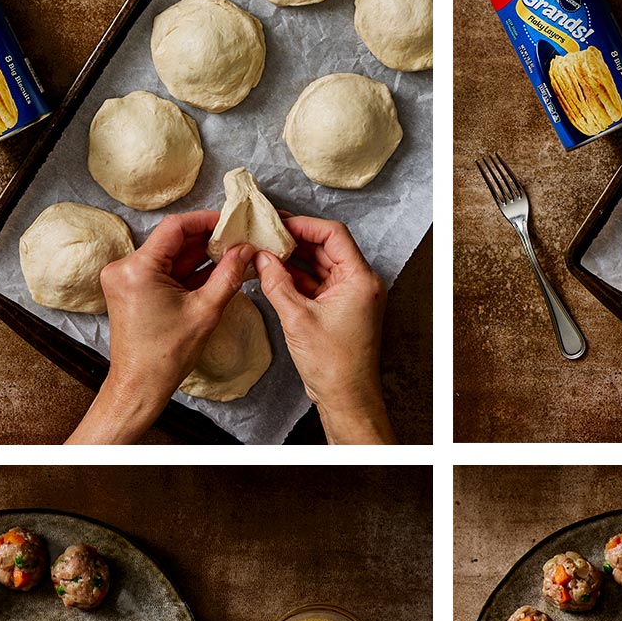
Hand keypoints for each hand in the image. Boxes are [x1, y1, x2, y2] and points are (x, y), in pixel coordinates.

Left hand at [67, 213, 251, 442]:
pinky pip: (162, 270)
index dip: (204, 220)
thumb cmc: (166, 356)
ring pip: (169, 255)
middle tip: (235, 238)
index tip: (228, 220)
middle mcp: (124, 268)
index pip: (175, 228)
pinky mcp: (131, 289)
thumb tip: (245, 251)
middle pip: (171, 240)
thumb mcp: (205, 312)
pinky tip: (212, 269)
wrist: (140, 384)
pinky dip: (186, 270)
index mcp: (137, 269)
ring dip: (197, 255)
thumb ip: (227, 276)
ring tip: (230, 253)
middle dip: (205, 239)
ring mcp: (125, 278)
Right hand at [255, 216, 394, 443]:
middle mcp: (360, 283)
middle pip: (326, 248)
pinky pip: (318, 284)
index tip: (278, 223)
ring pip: (320, 266)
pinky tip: (273, 275)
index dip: (304, 225)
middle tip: (265, 234)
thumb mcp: (297, 319)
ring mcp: (351, 296)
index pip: (333, 234)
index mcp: (360, 279)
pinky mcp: (340, 309)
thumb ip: (277, 283)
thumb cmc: (332, 363)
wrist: (346, 397)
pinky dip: (297, 279)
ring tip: (265, 252)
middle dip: (295, 241)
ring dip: (294, 260)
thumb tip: (261, 258)